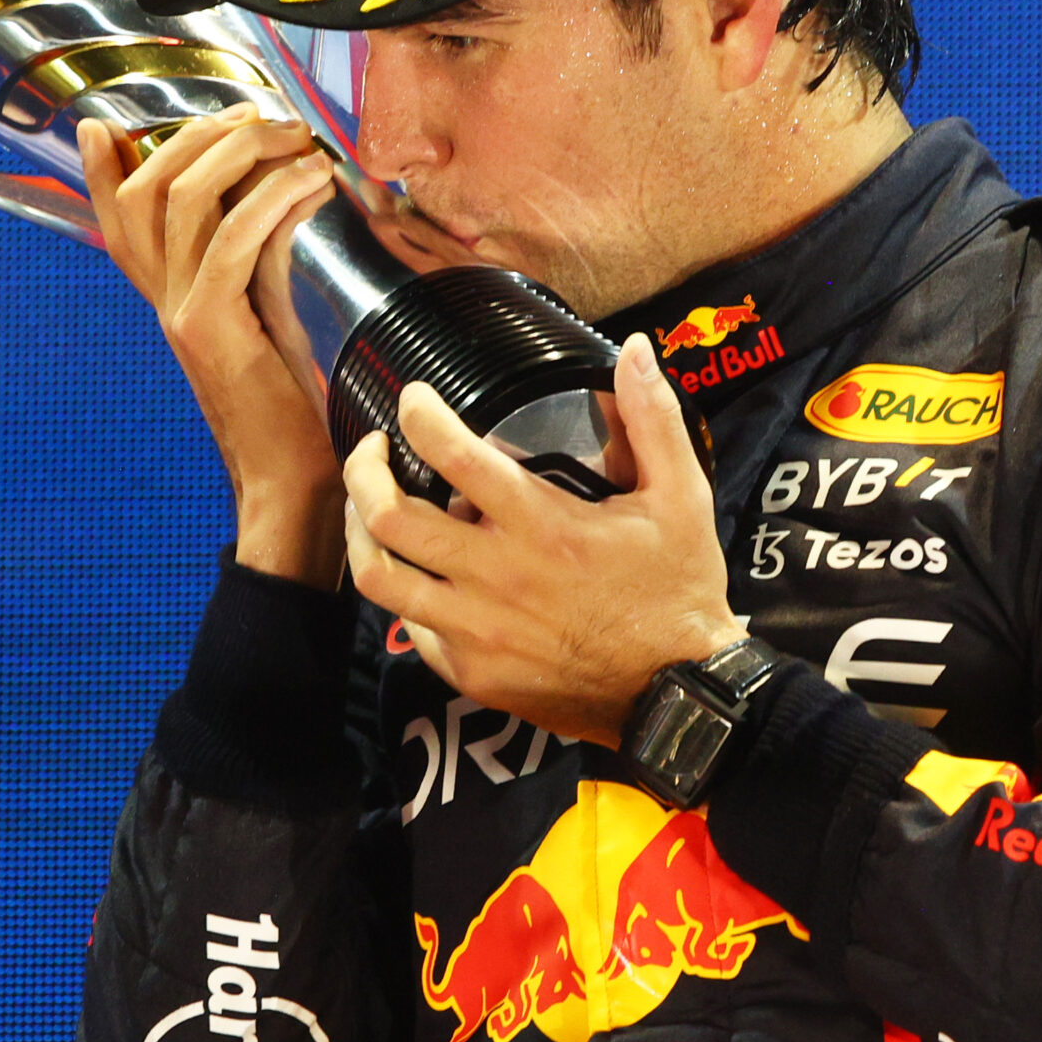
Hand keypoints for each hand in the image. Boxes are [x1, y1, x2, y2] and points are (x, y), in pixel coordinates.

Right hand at [78, 110, 344, 585]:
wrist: (290, 481)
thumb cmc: (293, 404)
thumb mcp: (270, 314)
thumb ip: (260, 257)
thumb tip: (279, 194)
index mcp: (171, 299)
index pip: (118, 220)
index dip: (100, 168)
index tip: (105, 121)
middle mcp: (164, 301)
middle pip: (146, 189)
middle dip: (200, 134)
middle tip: (259, 113)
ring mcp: (181, 313)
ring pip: (183, 198)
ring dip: (242, 151)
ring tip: (295, 137)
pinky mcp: (213, 328)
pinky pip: (235, 238)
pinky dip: (275, 196)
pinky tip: (313, 180)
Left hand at [341, 334, 743, 744]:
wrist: (678, 694)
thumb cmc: (678, 589)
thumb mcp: (681, 496)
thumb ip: (653, 418)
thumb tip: (635, 347)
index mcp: (544, 526)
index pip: (454, 456)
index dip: (419, 415)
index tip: (413, 399)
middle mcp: (498, 578)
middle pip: (388, 517)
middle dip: (362, 470)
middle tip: (372, 449)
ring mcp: (478, 631)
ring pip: (380, 577)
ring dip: (360, 533)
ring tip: (366, 509)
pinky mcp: (473, 672)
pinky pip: (411, 629)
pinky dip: (406, 595)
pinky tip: (420, 575)